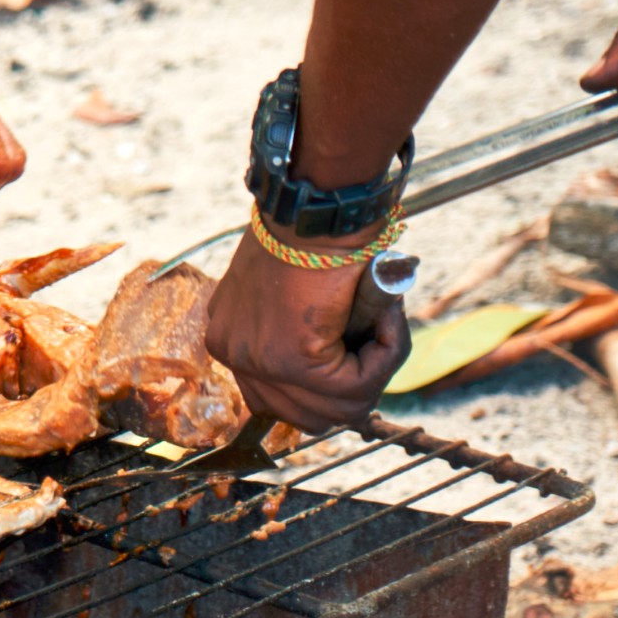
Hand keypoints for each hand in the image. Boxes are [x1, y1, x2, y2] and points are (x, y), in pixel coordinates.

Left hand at [205, 230, 410, 432]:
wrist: (319, 201)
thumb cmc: (314, 231)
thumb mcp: (293, 290)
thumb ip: (303, 332)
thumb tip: (344, 374)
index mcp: (230, 338)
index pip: (278, 400)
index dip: (330, 384)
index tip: (358, 345)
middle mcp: (233, 354)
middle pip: (304, 415)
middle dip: (354, 389)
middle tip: (377, 342)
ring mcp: (258, 361)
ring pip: (335, 412)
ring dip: (374, 374)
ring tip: (383, 324)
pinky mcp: (292, 358)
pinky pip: (356, 388)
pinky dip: (386, 356)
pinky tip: (387, 318)